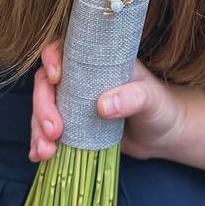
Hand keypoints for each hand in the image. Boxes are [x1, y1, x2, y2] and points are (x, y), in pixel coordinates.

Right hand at [30, 43, 204, 171]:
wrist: (166, 135)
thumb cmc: (162, 106)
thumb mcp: (151, 98)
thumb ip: (132, 97)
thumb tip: (103, 106)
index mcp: (98, 60)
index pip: (65, 49)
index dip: (52, 58)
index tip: (56, 78)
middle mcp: (82, 78)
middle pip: (47, 83)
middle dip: (42, 106)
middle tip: (54, 131)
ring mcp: (75, 103)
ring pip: (43, 108)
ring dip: (38, 129)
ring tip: (46, 152)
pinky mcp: (74, 127)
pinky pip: (49, 131)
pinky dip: (40, 143)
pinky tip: (39, 156)